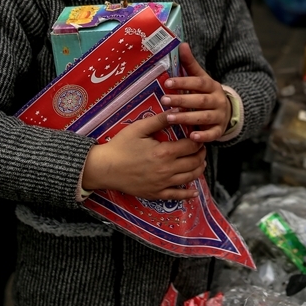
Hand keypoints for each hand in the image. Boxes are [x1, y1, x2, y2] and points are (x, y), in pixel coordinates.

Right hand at [82, 111, 205, 200]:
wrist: (104, 168)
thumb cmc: (120, 146)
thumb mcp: (139, 129)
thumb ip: (160, 120)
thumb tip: (177, 109)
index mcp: (164, 152)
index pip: (192, 146)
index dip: (198, 140)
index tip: (198, 136)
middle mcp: (167, 170)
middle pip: (194, 162)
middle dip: (201, 153)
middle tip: (201, 148)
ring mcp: (162, 184)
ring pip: (190, 178)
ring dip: (199, 169)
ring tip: (200, 162)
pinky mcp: (156, 194)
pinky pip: (177, 196)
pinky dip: (188, 194)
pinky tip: (194, 191)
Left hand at [160, 44, 230, 143]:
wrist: (227, 111)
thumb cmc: (207, 94)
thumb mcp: (201, 78)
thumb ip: (190, 64)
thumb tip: (182, 44)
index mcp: (212, 86)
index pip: (198, 82)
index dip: (184, 82)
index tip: (167, 83)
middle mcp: (218, 100)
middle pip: (200, 100)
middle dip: (182, 101)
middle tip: (164, 100)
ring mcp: (220, 116)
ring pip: (204, 117)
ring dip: (187, 118)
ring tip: (169, 118)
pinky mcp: (219, 130)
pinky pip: (213, 134)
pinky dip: (203, 136)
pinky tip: (191, 137)